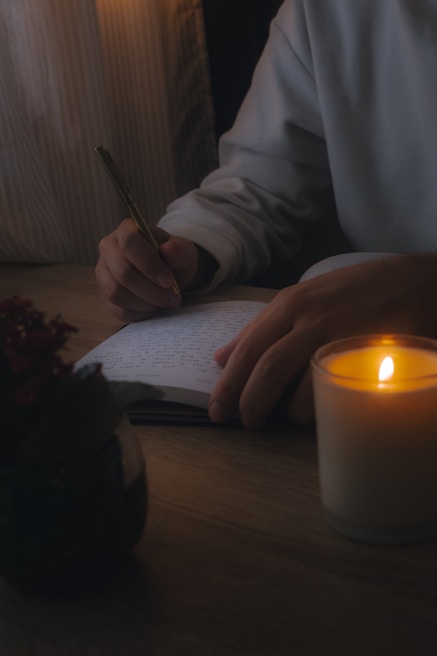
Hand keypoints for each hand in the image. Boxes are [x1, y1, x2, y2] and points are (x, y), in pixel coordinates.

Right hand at [95, 219, 199, 320]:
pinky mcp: (104, 296)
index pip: (129, 242)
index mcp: (127, 230)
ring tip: (164, 301)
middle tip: (173, 297)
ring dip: (146, 303)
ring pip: (116, 293)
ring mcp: (103, 273)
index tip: (169, 281)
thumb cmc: (173, 259)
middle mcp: (108, 249)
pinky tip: (153, 306)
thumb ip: (179, 250)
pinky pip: (118, 309)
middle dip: (151, 290)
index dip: (149, 264)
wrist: (167, 275)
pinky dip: (140, 312)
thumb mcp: (183, 252)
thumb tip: (169, 250)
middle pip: (122, 272)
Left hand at [208, 254, 436, 429]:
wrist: (413, 281)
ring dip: (286, 411)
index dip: (228, 383)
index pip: (247, 348)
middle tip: (246, 423)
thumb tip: (220, 357)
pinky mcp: (363, 351)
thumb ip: (260, 328)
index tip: (215, 409)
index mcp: (288, 304)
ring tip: (284, 418)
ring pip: (298, 384)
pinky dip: (318, 406)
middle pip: (266, 368)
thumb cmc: (352, 293)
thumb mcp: (302, 300)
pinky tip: (318, 408)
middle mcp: (308, 316)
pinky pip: (331, 388)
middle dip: (249, 402)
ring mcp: (337, 333)